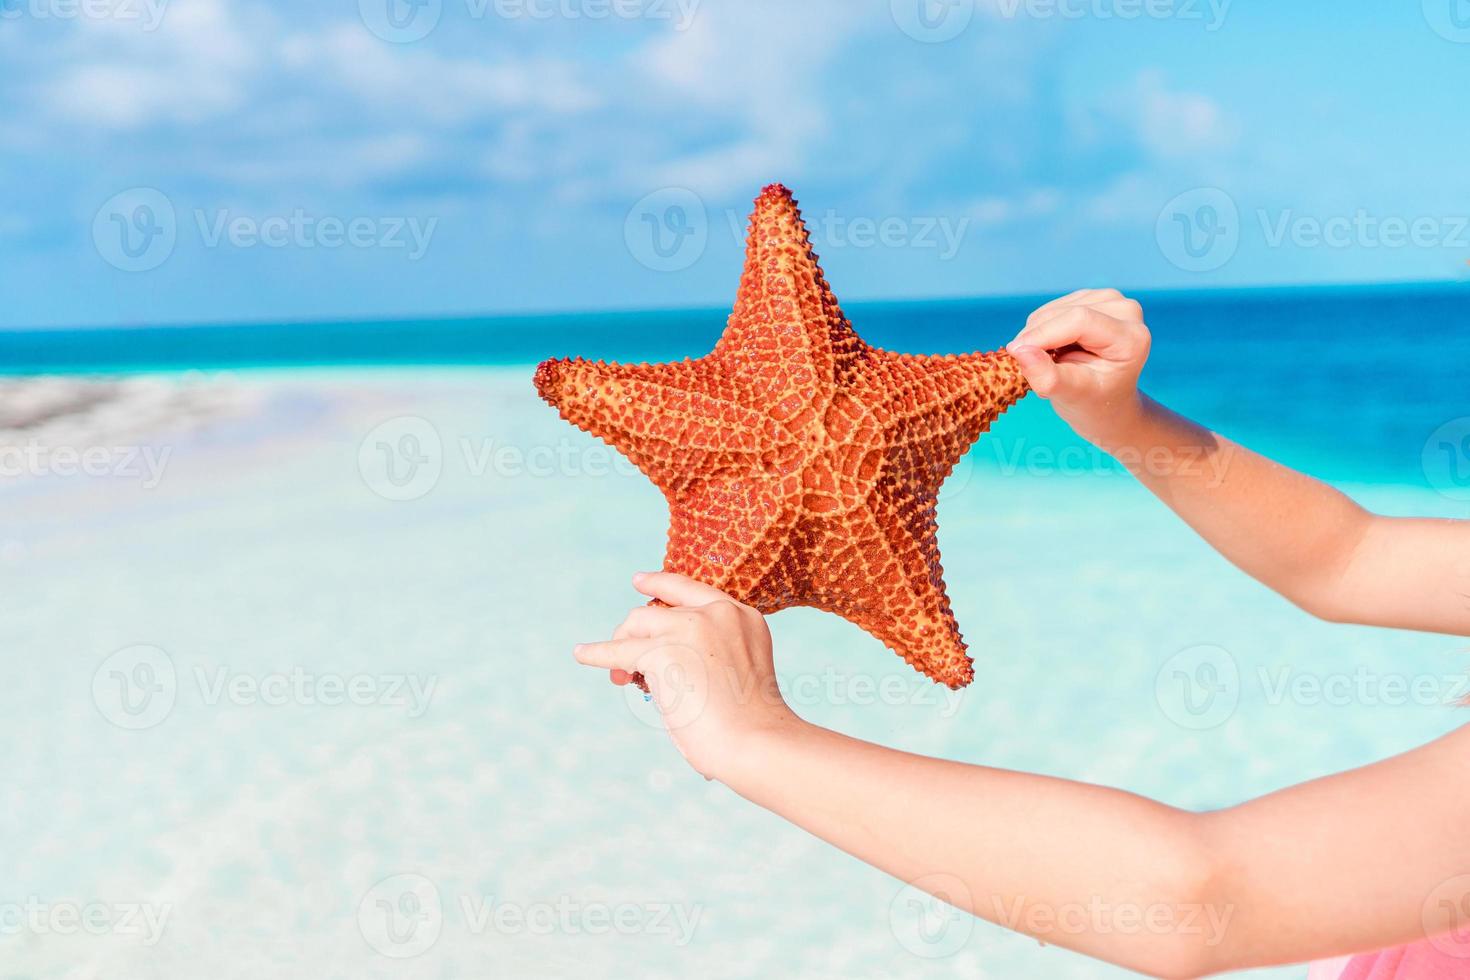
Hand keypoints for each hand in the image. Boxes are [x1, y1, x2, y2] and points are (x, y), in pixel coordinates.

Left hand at [573, 572, 801, 780]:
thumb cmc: (751, 727)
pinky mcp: (662, 651)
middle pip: (658, 608)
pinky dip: (597, 653)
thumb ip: (712, 656)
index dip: (661, 584)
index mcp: (743, 618)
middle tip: (627, 659)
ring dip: (622, 646)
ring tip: (620, 678)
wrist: (757, 742)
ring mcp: (690, 627)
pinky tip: (582, 654)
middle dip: (637, 631)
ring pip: (636, 623)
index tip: (639, 581)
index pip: (693, 590)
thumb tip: (662, 666)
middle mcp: (717, 613)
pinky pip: (617, 651)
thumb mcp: (738, 673)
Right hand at [1007, 288, 1150, 449]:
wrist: (1106, 400)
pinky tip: (1054, 350)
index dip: (1042, 334)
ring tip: (1049, 363)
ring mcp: (1111, 300)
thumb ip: (1047, 377)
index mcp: (1131, 338)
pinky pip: (1052, 308)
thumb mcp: (1071, 396)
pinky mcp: (1093, 297)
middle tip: (1034, 369)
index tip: (1015, 353)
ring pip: (1054, 309)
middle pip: (1065, 311)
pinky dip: (1042, 329)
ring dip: (1038, 335)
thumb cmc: (1093, 402)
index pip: (1079, 320)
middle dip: (1037, 337)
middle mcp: (1126, 310)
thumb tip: (1019, 351)